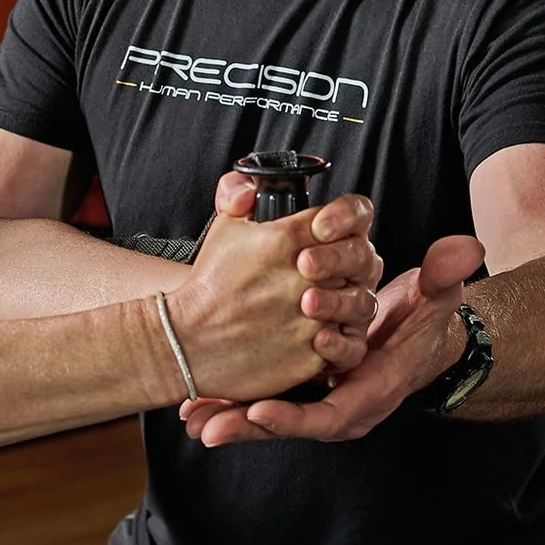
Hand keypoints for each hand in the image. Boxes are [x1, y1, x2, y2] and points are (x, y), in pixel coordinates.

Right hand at [163, 176, 378, 401]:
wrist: (187, 342)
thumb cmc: (209, 285)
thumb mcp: (224, 227)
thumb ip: (240, 194)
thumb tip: (255, 187)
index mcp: (285, 240)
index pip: (344, 220)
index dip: (342, 228)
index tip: (330, 237)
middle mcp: (303, 279)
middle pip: (356, 261)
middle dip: (344, 266)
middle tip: (323, 274)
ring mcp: (310, 321)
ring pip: (357, 304)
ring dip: (342, 303)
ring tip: (318, 304)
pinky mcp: (310, 357)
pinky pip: (344, 344)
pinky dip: (333, 340)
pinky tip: (312, 332)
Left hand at [181, 232, 483, 444]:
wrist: (422, 335)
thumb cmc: (428, 317)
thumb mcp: (440, 295)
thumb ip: (446, 274)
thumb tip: (462, 248)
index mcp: (375, 390)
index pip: (335, 413)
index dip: (297, 416)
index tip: (261, 411)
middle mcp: (344, 403)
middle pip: (293, 423)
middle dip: (248, 425)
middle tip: (206, 425)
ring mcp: (320, 398)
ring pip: (271, 415)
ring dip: (230, 417)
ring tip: (190, 417)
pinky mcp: (303, 388)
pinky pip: (265, 400)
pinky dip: (232, 403)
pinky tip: (195, 405)